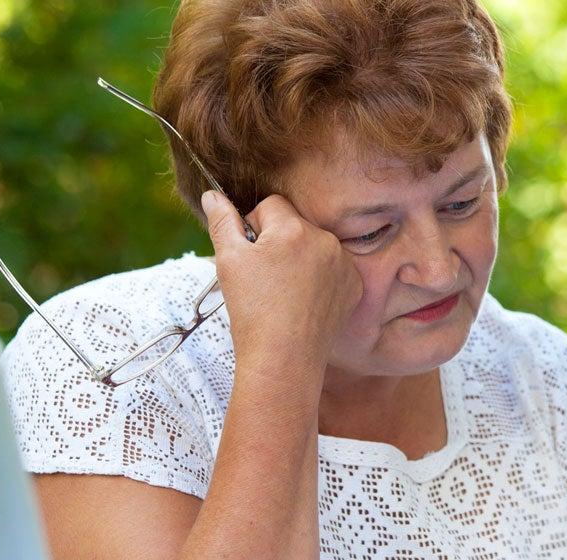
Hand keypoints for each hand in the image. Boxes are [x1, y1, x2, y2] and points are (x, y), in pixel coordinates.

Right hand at [201, 190, 360, 371]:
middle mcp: (325, 240)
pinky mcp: (354, 285)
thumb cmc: (252, 310)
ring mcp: (344, 263)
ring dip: (301, 258)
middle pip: (295, 224)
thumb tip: (212, 194)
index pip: (271, 205)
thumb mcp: (228, 261)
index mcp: (294, 228)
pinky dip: (320, 279)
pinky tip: (305, 302)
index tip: (252, 256)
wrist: (285, 358)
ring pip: (315, 246)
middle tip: (266, 278)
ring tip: (285, 292)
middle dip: (279, 242)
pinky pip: (334, 268)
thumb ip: (222, 221)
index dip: (255, 227)